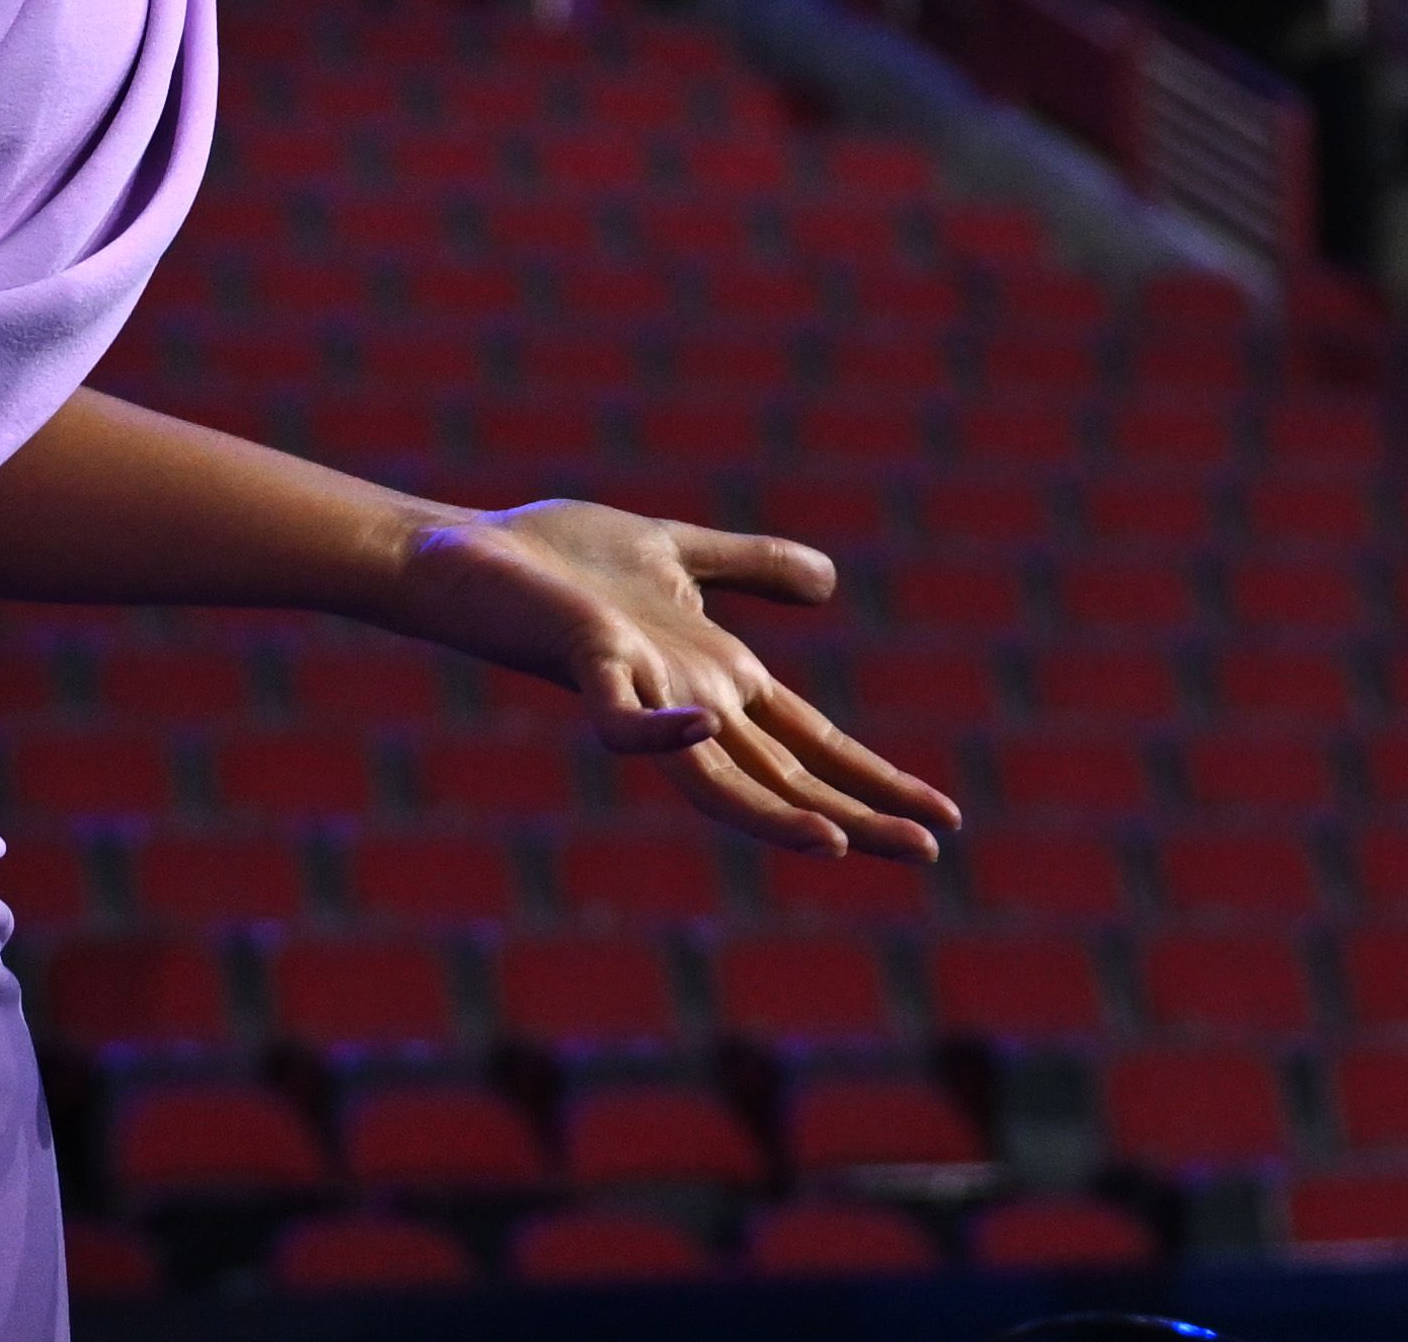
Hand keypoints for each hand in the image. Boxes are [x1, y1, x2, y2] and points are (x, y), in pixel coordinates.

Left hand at [386, 501, 962, 862]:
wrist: (467, 554)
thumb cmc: (562, 558)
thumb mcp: (681, 552)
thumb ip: (752, 568)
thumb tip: (829, 584)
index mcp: (719, 678)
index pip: (813, 744)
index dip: (875, 780)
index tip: (940, 821)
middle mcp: (689, 700)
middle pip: (786, 774)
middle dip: (860, 813)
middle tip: (931, 854)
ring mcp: (642, 692)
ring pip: (717, 775)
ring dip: (775, 812)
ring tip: (836, 843)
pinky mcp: (588, 668)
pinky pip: (622, 717)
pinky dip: (660, 730)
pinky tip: (706, 723)